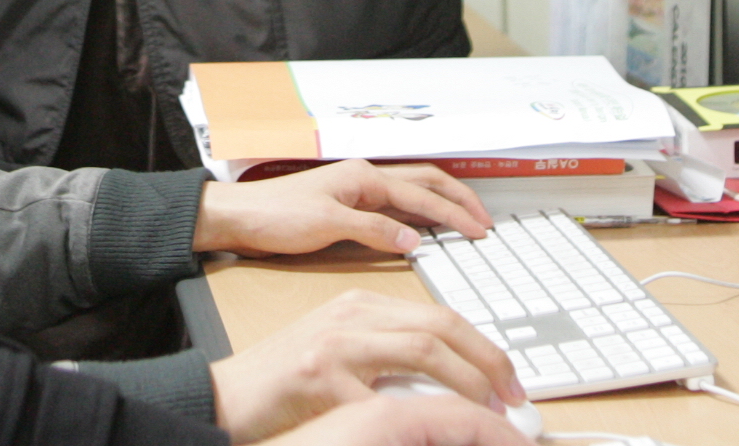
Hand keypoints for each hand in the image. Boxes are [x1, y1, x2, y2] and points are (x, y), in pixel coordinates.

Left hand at [195, 160, 494, 256]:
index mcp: (364, 177)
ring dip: (442, 204)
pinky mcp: (348, 206)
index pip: (422, 195)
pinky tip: (426, 229)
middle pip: (425, 183)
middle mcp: (364, 178)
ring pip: (413, 191)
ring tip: (466, 222)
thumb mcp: (327, 225)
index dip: (454, 214)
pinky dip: (419, 214)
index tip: (479, 232)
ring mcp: (357, 190)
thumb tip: (414, 241)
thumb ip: (374, 230)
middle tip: (485, 222)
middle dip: (458, 200)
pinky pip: (396, 205)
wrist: (238, 218)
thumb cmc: (275, 216)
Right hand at [209, 291, 525, 442]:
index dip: (481, 345)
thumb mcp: (339, 355)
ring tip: (488, 412)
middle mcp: (351, 314)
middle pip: (440, 324)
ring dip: (468, 384)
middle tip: (514, 395)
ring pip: (424, 350)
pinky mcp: (319, 374)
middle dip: (488, 360)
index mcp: (359, 306)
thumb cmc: (280, 385)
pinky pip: (384, 397)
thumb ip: (384, 355)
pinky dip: (418, 417)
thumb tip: (446, 379)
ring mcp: (335, 341)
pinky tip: (432, 435)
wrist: (224, 395)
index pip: (438, 314)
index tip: (506, 377)